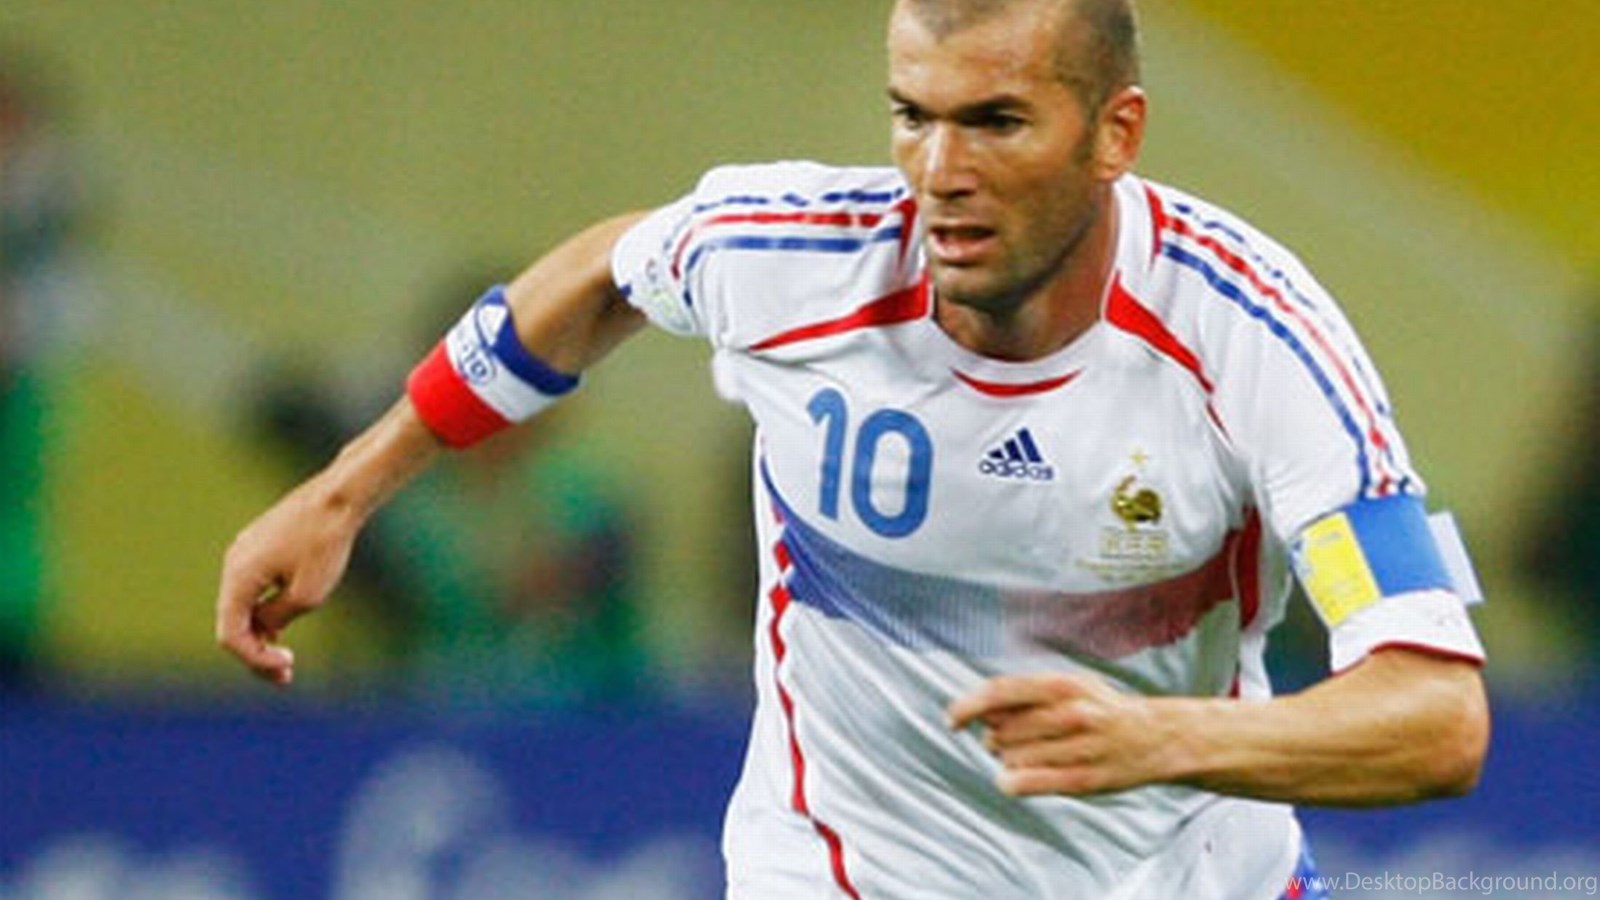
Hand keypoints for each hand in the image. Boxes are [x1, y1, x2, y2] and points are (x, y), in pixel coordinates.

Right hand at [214, 478, 362, 685]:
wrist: (339, 497)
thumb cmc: (326, 544)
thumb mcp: (307, 595)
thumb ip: (278, 618)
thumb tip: (266, 629)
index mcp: (238, 577)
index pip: (231, 634)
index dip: (255, 659)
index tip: (288, 666)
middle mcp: (233, 563)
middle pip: (233, 621)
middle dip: (257, 652)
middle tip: (286, 676)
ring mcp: (245, 551)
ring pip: (243, 604)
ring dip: (262, 632)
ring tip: (286, 658)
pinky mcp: (259, 544)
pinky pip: (254, 587)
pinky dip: (265, 609)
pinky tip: (284, 625)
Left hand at [946, 672, 1180, 796]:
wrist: (1157, 738)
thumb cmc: (1103, 709)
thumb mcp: (1071, 685)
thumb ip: (1027, 694)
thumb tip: (980, 710)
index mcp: (1064, 685)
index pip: (1000, 692)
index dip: (968, 706)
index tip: (953, 721)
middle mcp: (1071, 714)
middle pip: (1001, 730)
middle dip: (995, 738)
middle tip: (1011, 740)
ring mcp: (1079, 748)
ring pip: (1010, 758)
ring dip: (1008, 760)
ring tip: (1030, 755)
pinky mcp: (1083, 780)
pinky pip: (1026, 783)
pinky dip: (1009, 782)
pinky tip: (1010, 779)